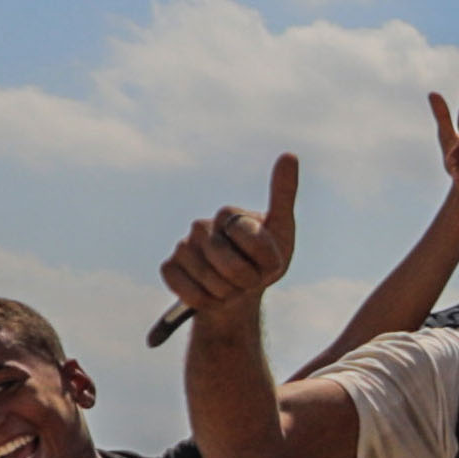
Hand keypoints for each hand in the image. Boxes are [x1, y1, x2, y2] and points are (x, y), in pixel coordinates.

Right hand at [161, 156, 300, 326]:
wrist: (239, 292)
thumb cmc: (263, 260)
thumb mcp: (282, 231)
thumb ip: (283, 195)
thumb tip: (289, 154)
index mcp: (229, 214)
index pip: (254, 240)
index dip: (268, 261)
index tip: (270, 262)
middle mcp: (201, 226)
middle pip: (232, 266)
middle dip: (249, 281)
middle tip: (250, 279)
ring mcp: (183, 247)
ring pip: (211, 282)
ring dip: (229, 294)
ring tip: (232, 286)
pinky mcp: (169, 268)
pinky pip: (190, 293)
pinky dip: (208, 302)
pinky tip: (211, 294)